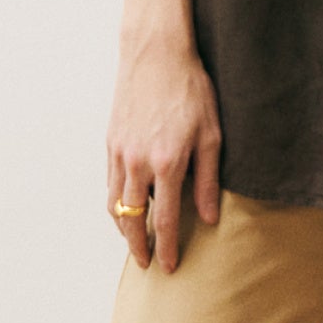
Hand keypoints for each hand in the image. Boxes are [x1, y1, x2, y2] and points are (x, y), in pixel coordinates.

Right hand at [109, 36, 222, 271]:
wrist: (156, 55)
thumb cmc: (190, 90)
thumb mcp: (212, 135)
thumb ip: (208, 179)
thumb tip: (210, 217)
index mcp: (167, 164)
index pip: (166, 219)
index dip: (167, 247)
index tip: (168, 267)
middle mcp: (138, 164)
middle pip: (133, 219)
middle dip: (138, 246)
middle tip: (147, 263)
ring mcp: (120, 153)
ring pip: (115, 204)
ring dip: (124, 228)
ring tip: (135, 242)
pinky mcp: (111, 142)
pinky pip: (110, 184)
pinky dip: (116, 203)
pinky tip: (126, 208)